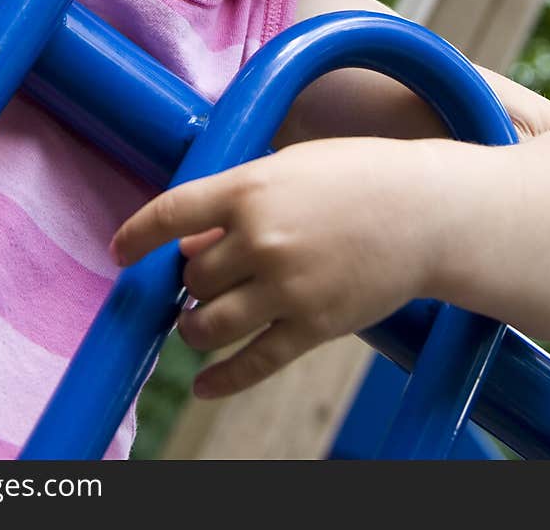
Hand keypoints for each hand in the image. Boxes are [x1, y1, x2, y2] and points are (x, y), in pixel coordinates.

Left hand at [111, 138, 433, 397]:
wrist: (429, 211)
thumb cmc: (359, 175)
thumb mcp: (292, 166)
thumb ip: (239, 201)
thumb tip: (192, 244)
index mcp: (250, 187)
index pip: (170, 213)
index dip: (136, 235)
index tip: (120, 251)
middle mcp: (261, 238)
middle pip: (193, 275)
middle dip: (192, 278)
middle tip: (207, 273)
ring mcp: (287, 286)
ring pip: (209, 323)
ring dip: (195, 327)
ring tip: (198, 322)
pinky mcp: (314, 326)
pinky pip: (252, 363)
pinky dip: (221, 379)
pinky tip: (205, 384)